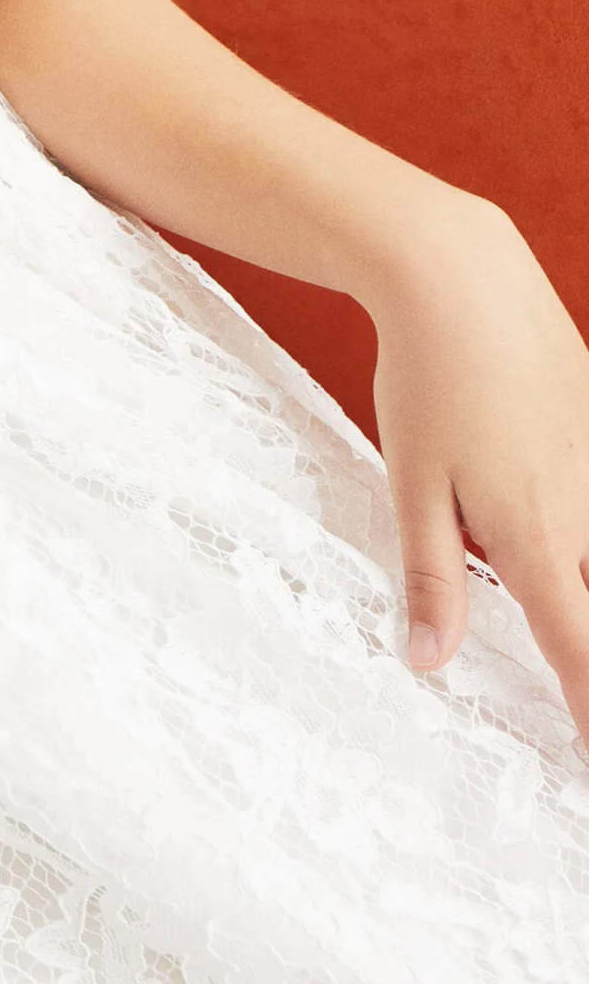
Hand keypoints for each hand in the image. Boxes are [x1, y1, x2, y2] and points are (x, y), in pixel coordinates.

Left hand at [367, 197, 588, 747]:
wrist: (462, 279)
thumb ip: (431, 577)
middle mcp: (588, 511)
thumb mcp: (412, 483)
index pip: (580, 652)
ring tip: (567, 614)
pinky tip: (568, 547)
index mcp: (533, 536)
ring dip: (585, 588)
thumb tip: (430, 663)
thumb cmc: (427, 381)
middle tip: (581, 704)